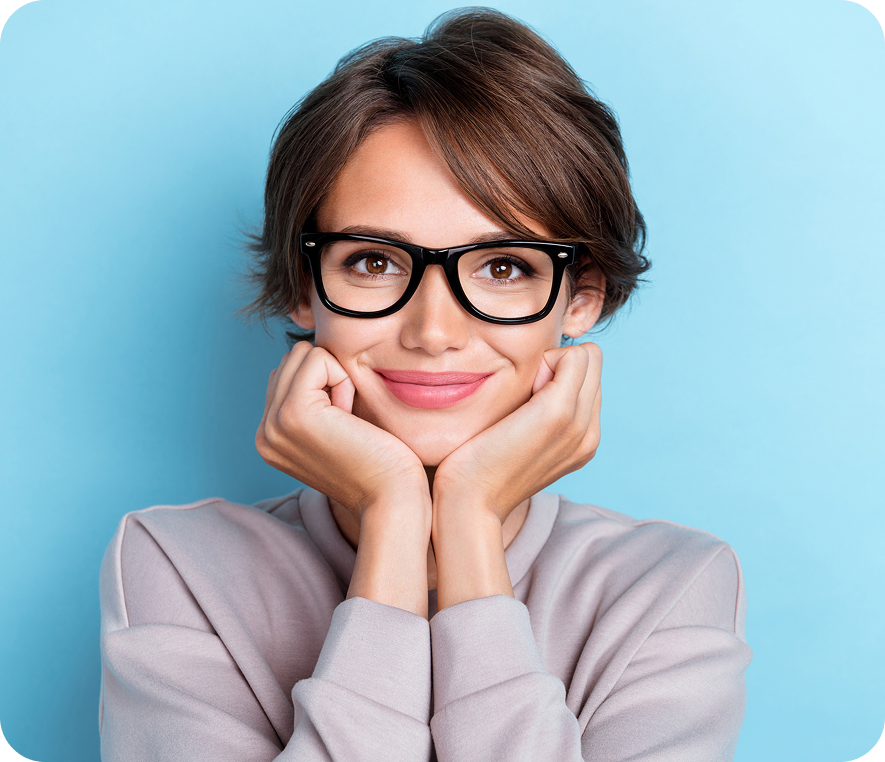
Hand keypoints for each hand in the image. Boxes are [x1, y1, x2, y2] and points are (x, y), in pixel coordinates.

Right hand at [256, 342, 429, 520]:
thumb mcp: (334, 431)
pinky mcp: (293, 412)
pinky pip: (317, 359)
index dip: (326, 385)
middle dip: (328, 377)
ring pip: (303, 354)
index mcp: (271, 437)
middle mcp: (265, 432)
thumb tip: (310, 355)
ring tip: (348, 419)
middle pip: (292, 359)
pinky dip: (342, 379)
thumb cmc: (380, 464)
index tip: (343, 425)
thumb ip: (313, 401)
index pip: (288, 374)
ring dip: (336, 377)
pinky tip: (350, 415)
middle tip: (348, 421)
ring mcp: (274, 424)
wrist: (391, 499)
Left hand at [432, 342, 602, 524]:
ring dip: (550, 364)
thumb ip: (540, 409)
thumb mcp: (522, 437)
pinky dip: (544, 362)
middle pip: (592, 363)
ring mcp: (579, 424)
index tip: (527, 401)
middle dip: (558, 365)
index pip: (589, 379)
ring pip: (586, 356)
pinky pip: (572, 356)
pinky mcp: (559, 412)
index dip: (558, 375)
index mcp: (583, 440)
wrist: (470, 502)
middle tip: (523, 398)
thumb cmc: (480, 465)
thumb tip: (541, 371)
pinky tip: (518, 395)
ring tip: (521, 400)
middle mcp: (590, 433)